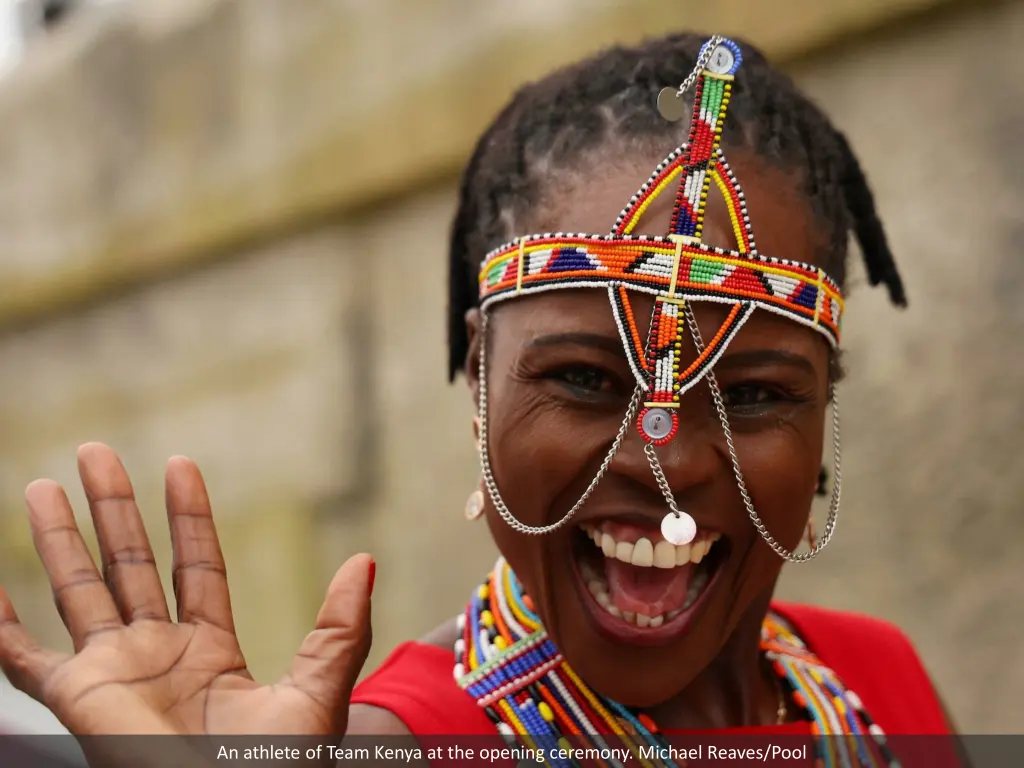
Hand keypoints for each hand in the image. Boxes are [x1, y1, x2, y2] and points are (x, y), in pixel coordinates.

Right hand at [0, 443, 373, 740]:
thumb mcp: (319, 690)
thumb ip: (340, 627)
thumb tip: (364, 561)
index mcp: (210, 649)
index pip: (195, 565)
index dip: (188, 515)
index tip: (180, 463)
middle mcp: (158, 653)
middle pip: (129, 562)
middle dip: (113, 507)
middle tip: (94, 450)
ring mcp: (115, 673)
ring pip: (79, 591)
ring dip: (60, 539)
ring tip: (44, 484)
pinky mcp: (80, 700)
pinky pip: (27, 662)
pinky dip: (3, 632)